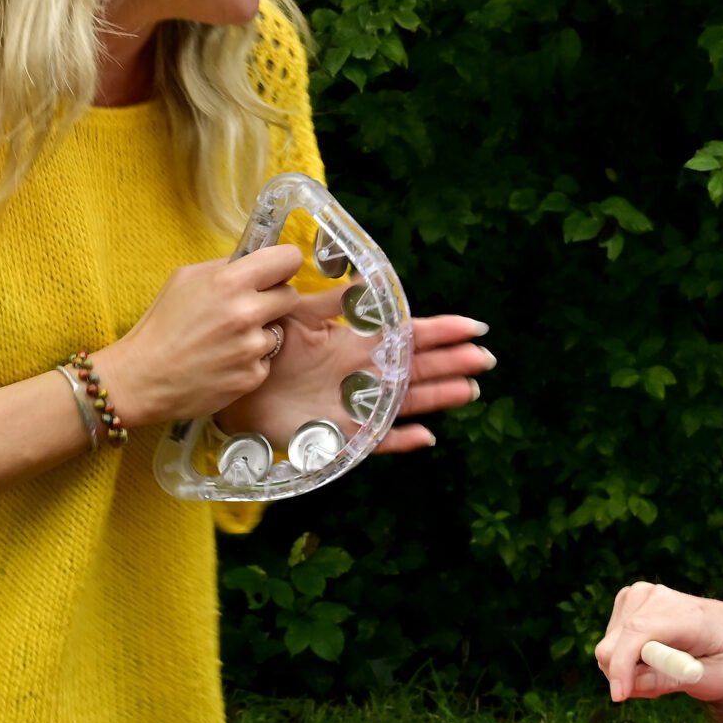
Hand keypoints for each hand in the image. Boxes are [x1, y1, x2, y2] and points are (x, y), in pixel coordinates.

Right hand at [91, 244, 303, 428]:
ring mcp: (252, 347)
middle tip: (250, 307)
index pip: (288, 259)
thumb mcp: (184, 279)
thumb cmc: (161, 325)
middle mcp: (247, 313)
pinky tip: (224, 361)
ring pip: (278, 331)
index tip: (277, 271)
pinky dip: (250, 360)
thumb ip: (224, 267)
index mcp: (230, 282)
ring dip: (260, 333)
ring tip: (227, 340)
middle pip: (291, 296)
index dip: (284, 264)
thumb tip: (254, 260)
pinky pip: (265, 359)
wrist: (143, 377)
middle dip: (274, 299)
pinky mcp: (253, 376)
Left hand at [210, 309, 493, 453]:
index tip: (473, 327)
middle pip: (418, 369)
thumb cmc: (268, 348)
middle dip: (452, 363)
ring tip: (469, 390)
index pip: (410, 337)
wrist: (237, 384)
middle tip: (485, 359)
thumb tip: (365, 282)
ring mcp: (356, 405)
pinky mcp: (340, 434)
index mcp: (358, 345)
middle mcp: (364, 375)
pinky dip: (400, 440)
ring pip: (407, 401)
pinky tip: (426, 437)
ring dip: (438, 396)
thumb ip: (332, 302)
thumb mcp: (300, 316)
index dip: (442, 332)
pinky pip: (376, 439)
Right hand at [595, 581, 722, 703]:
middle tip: (660, 690)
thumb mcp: (715, 679)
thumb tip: (633, 684)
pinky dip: (625, 659)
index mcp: (687, 614)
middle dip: (627, 678)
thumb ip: (675, 680)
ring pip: (608, 648)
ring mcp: (640, 594)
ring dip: (628, 671)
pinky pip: (610, 643)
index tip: (619, 696)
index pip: (639, 632)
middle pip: (613, 644)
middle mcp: (658, 597)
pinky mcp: (628, 599)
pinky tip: (653, 658)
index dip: (622, 665)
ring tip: (663, 672)